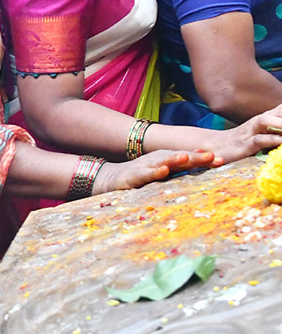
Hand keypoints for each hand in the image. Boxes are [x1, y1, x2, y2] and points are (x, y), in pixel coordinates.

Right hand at [94, 149, 215, 194]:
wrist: (112, 177)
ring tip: (187, 157)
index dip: (205, 159)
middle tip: (212, 156)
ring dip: (175, 159)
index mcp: (169, 160)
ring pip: (163, 161)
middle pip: (180, 157)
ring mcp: (146, 166)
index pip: (190, 158)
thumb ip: (185, 167)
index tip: (223, 161)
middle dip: (196, 156)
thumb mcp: (165, 170)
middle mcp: (159, 160)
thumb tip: (211, 162)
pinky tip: (162, 170)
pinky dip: (153, 171)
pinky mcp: (133, 175)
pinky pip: (145, 173)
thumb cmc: (143, 175)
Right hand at [207, 108, 281, 162]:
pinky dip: (272, 139)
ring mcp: (251, 131)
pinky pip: (259, 140)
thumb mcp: (265, 131)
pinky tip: (281, 141)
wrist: (216, 147)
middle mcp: (260, 120)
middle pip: (278, 110)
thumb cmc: (245, 140)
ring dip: (280, 123)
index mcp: (268, 117)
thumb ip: (277, 128)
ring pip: (267, 121)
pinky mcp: (244, 144)